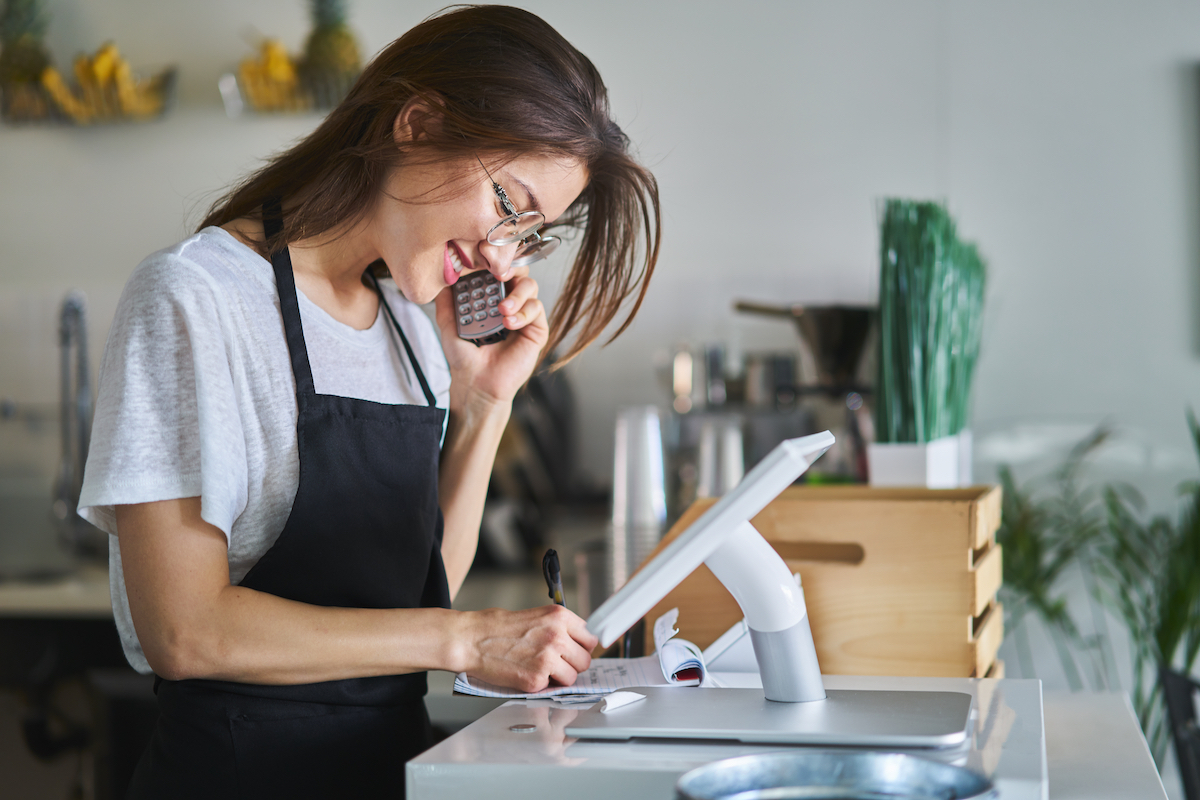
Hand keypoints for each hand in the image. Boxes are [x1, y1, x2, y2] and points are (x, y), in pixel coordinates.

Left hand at [434, 267, 547, 408]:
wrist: (475, 383)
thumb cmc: (464, 356)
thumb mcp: (450, 324)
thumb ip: (446, 301)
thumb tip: (442, 278)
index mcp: (490, 296)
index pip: (497, 269)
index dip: (495, 261)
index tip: (486, 258)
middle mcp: (509, 301)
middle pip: (518, 271)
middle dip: (511, 268)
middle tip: (500, 275)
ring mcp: (524, 314)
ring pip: (531, 287)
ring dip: (517, 294)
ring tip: (502, 310)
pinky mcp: (536, 329)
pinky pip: (537, 310)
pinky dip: (524, 313)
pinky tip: (509, 324)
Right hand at [456, 605, 597, 692]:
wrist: (471, 639)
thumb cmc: (497, 627)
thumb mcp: (536, 616)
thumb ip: (559, 628)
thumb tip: (576, 643)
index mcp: (559, 616)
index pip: (590, 638)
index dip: (581, 647)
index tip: (575, 652)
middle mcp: (557, 636)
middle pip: (585, 659)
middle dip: (572, 664)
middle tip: (557, 663)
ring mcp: (548, 658)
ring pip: (573, 676)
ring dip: (560, 677)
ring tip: (540, 669)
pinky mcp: (536, 679)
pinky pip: (552, 687)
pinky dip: (542, 685)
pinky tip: (527, 673)